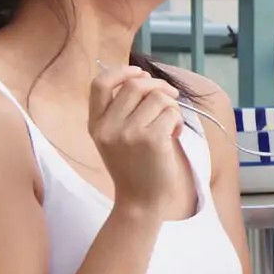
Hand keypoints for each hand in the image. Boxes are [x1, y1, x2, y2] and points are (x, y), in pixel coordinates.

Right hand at [89, 64, 188, 216]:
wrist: (141, 202)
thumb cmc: (134, 168)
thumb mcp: (115, 138)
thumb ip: (121, 110)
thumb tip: (143, 78)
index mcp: (95, 124)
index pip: (99, 84)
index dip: (121, 71)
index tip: (139, 72)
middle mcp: (107, 127)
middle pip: (135, 85)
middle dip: (158, 86)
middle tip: (171, 97)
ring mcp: (128, 133)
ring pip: (157, 97)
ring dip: (171, 107)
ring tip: (171, 125)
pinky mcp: (151, 140)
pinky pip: (171, 112)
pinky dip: (178, 120)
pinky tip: (175, 135)